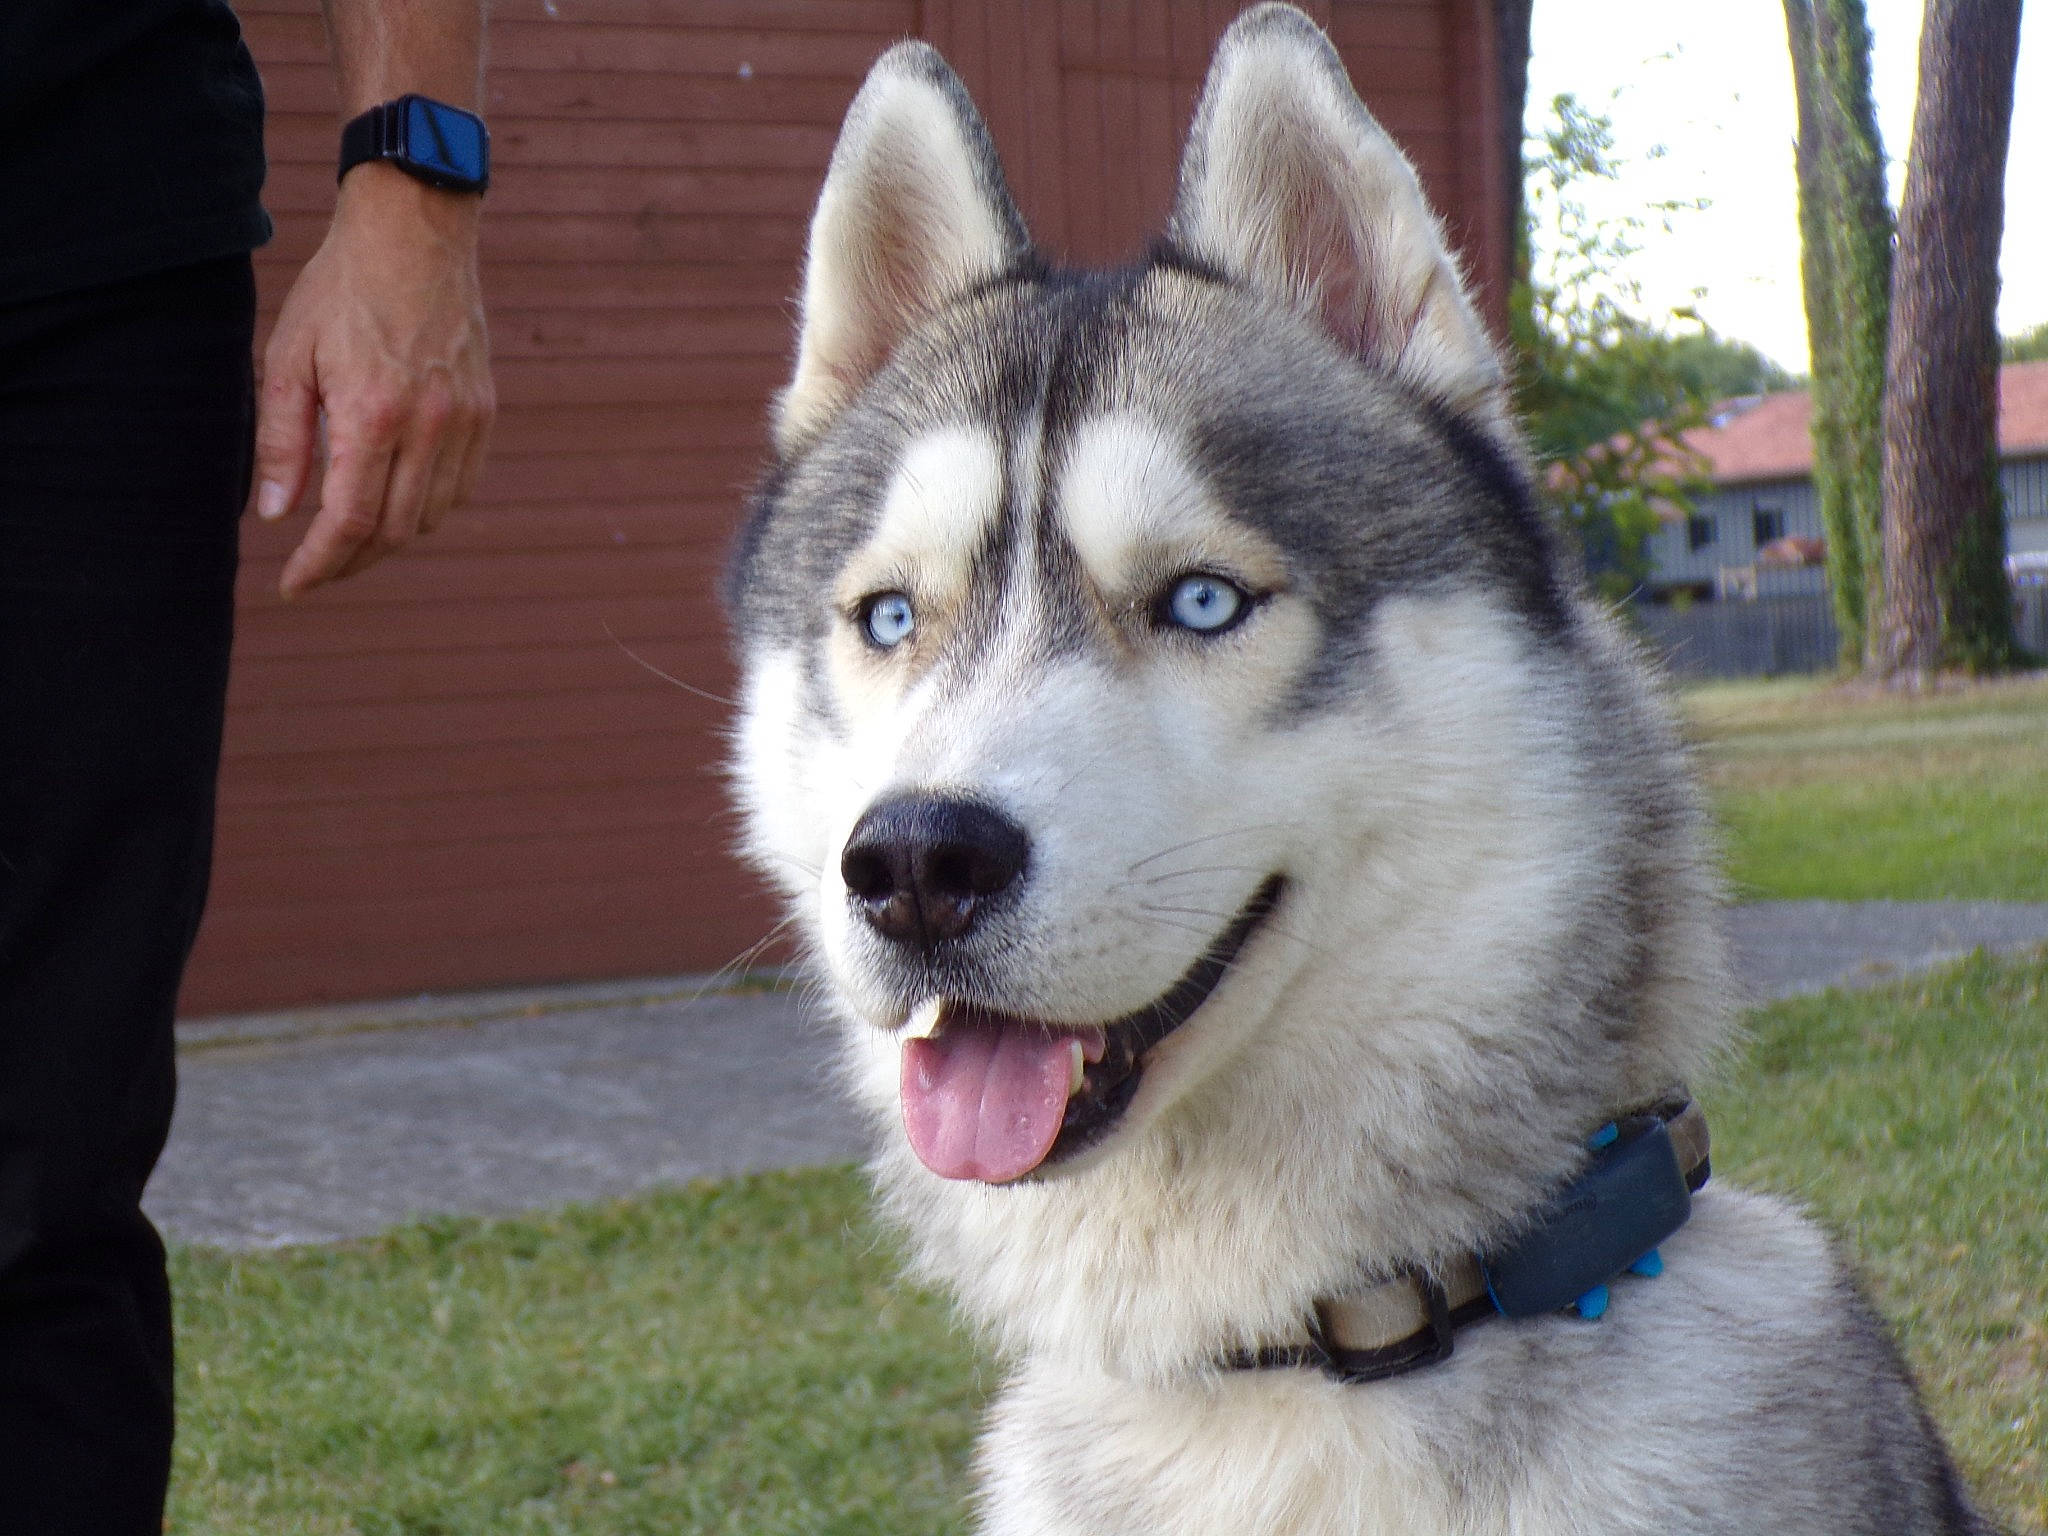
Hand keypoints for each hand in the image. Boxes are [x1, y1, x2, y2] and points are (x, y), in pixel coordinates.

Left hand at [253, 163, 493, 597]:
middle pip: (393, 532)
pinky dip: (426, 511)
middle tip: (317, 569)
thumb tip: (278, 516)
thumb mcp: (289, 358)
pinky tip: (395, 502)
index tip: (293, 585)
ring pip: (430, 518)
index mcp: (372, 414)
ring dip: (389, 541)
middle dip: (351, 562)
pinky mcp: (484, 413)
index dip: (320, 565)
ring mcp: (464, 422)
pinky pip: (459, 489)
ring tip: (351, 539)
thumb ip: (283, 442)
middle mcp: (428, 427)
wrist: (415, 236)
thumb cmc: (341, 290)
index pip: (349, 521)